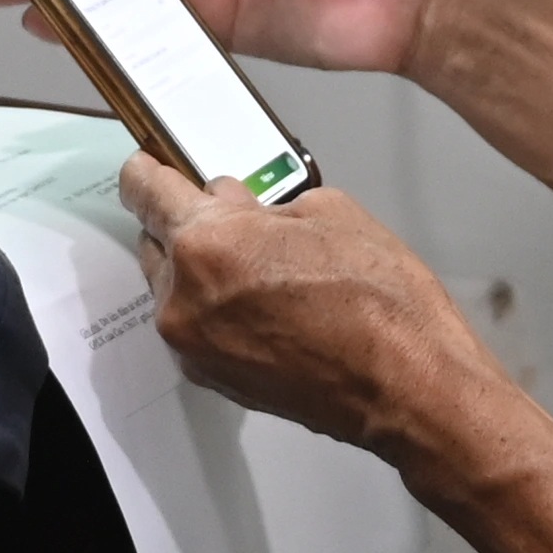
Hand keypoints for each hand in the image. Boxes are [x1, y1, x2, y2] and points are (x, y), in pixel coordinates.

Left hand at [115, 150, 525, 478]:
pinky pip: (196, 328)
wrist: (407, 386)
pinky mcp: (211, 378)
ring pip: (175, 289)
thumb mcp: (328, 212)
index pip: (144, 191)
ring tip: (265, 271)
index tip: (147, 166)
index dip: (146, 171)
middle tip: (233, 220)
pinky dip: (216, 311)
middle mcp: (184, 298)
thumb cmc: (381, 306)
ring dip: (202, 273)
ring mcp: (193, 346)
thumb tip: (238, 207)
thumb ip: (263, 204)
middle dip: (188, 226)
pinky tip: (267, 305)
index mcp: (207, 243)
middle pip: (156, 243)